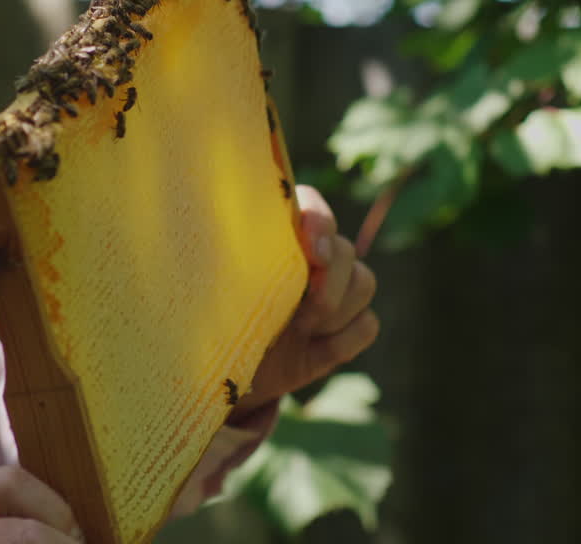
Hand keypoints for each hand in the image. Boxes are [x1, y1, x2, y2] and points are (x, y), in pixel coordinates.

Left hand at [230, 185, 378, 418]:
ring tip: (299, 331)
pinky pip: (368, 325)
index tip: (312, 255)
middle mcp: (313, 256)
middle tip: (299, 313)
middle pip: (347, 251)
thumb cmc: (211, 319)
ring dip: (334, 313)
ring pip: (364, 283)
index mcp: (280, 233)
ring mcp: (334, 292)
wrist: (221, 373)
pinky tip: (313, 350)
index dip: (320, 225)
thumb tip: (240, 229)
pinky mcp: (345, 329)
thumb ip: (238, 257)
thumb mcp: (217, 286)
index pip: (313, 206)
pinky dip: (343, 341)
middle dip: (329, 284)